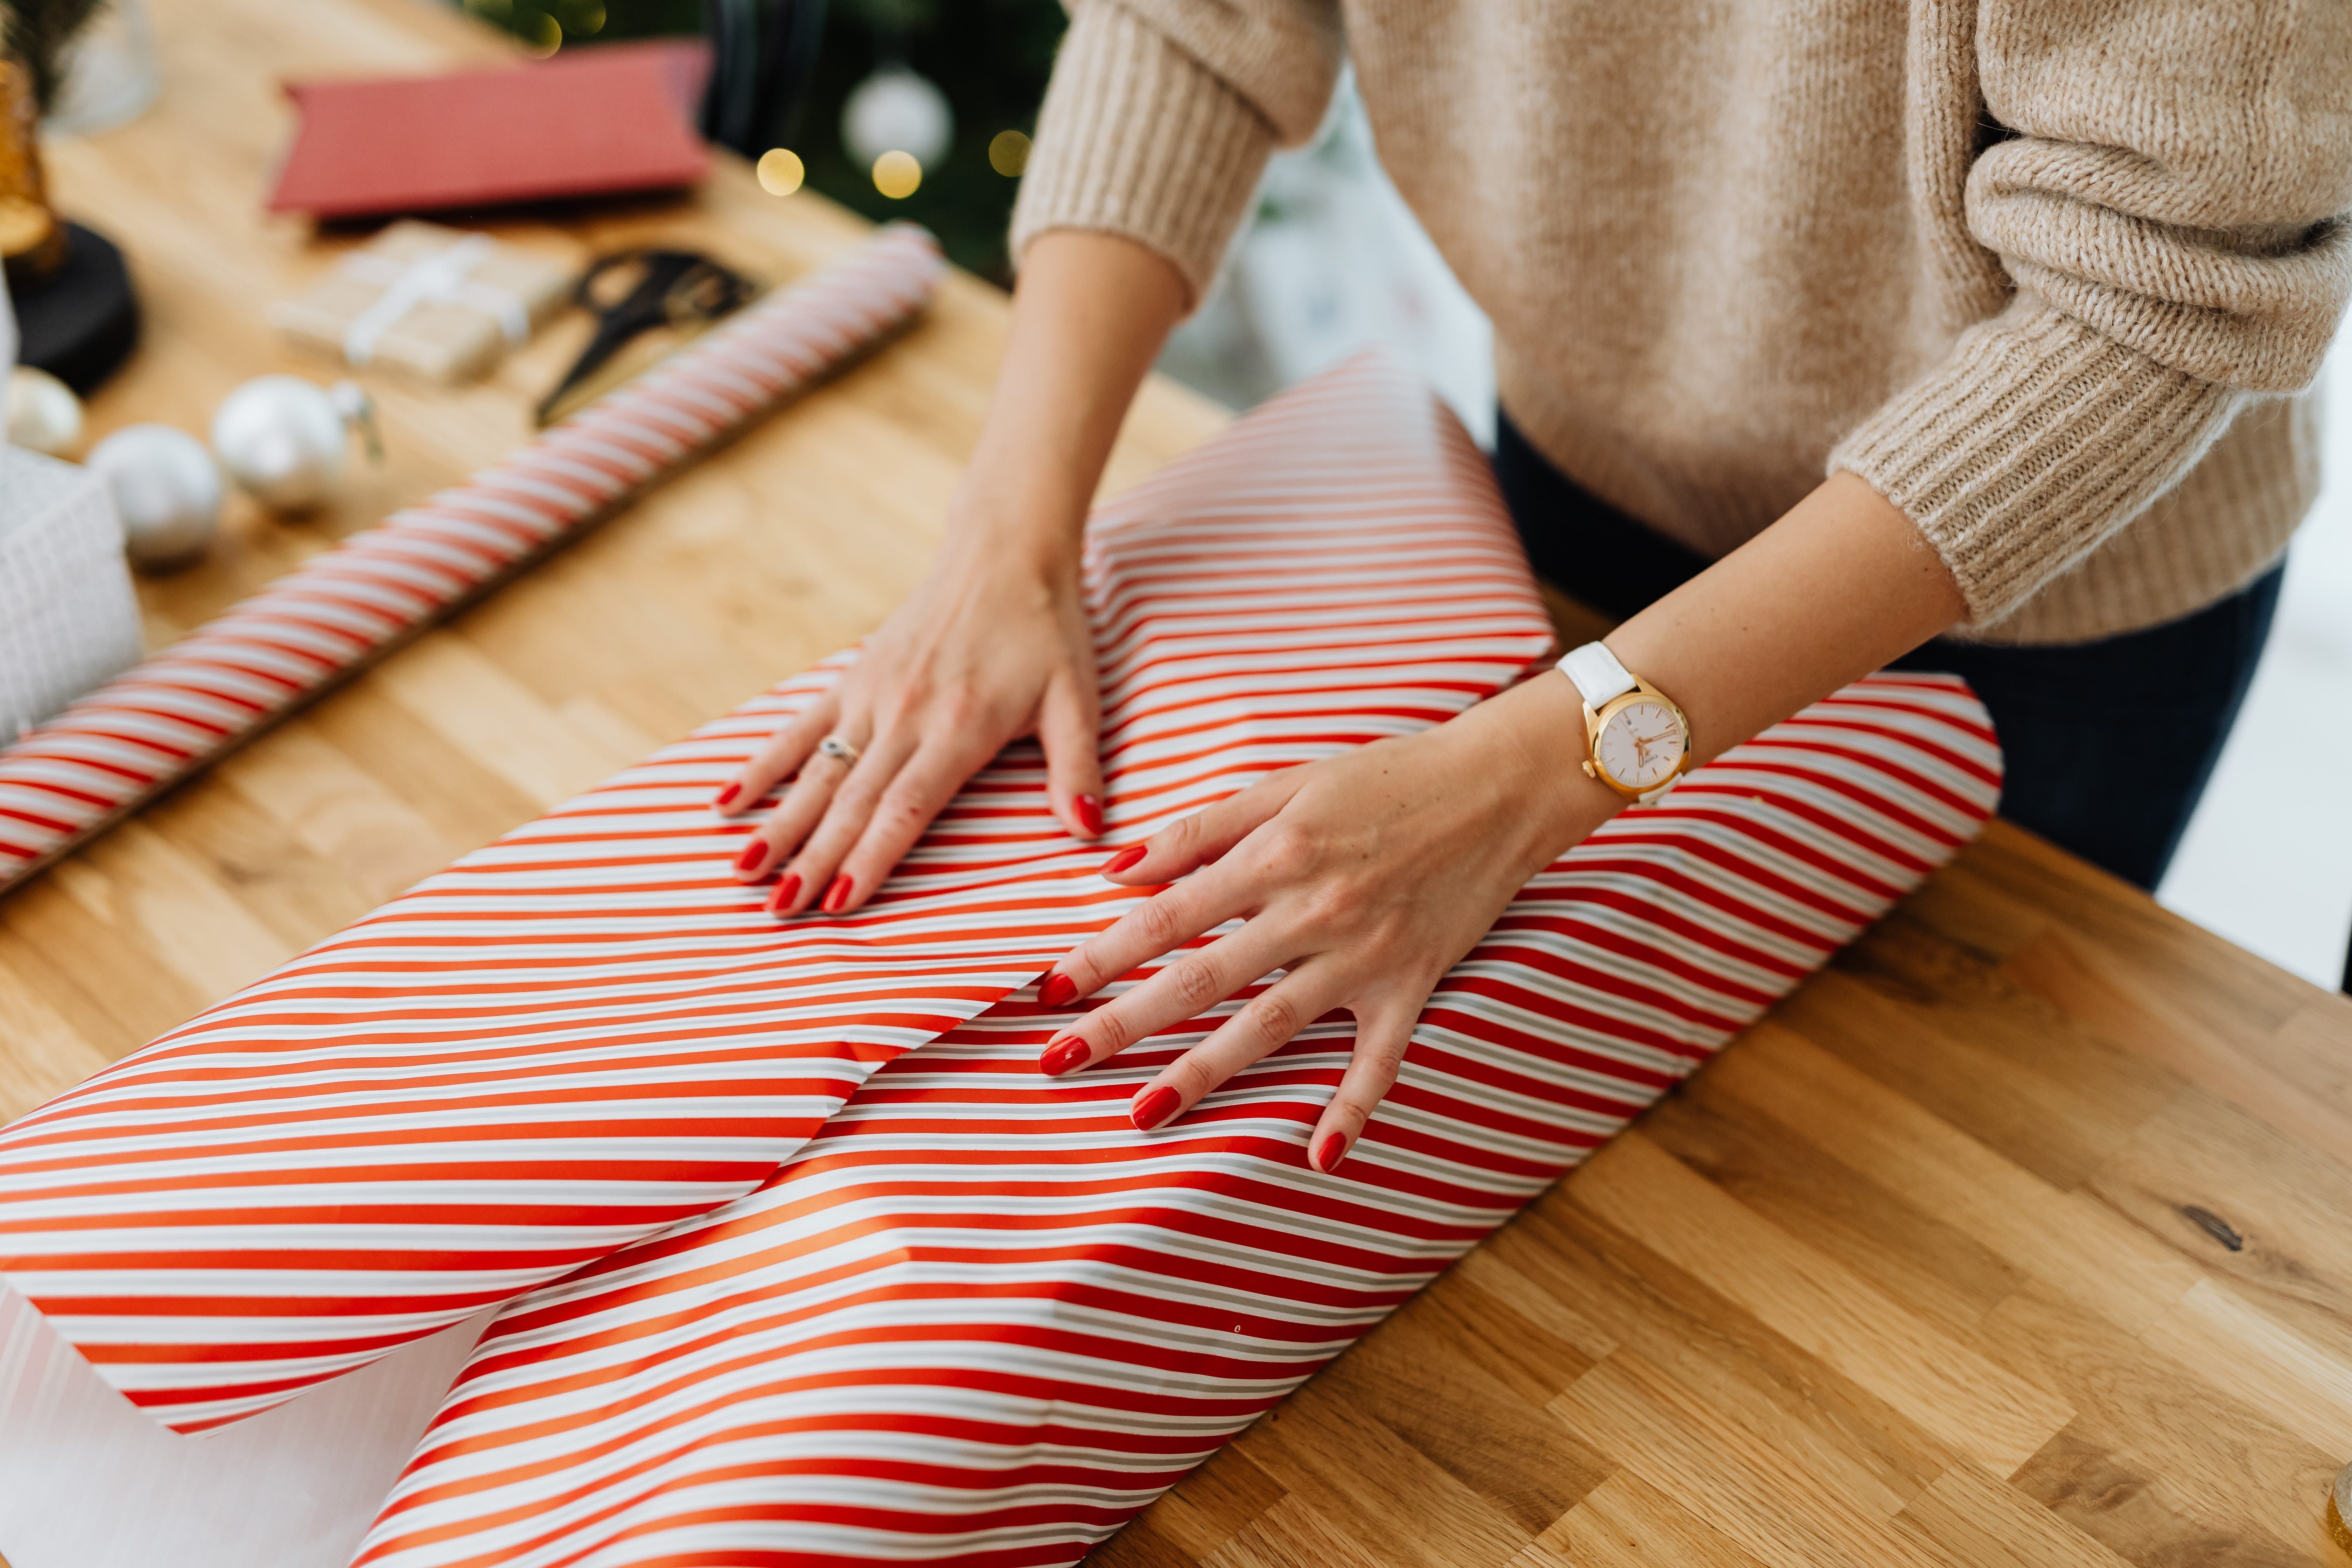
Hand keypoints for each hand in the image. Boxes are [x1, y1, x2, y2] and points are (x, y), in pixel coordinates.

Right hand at [715, 526, 1100, 914]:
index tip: (837, 903)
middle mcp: (905, 713)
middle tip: (776, 912)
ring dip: (780, 824)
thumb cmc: (1047, 632)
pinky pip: (800, 729)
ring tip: (743, 871)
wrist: (1004, 552)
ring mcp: (872, 694)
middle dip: (812, 860)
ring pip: (818, 772)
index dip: (870, 857)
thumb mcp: (1076, 699)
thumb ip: (1077, 768)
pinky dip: (764, 765)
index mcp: (959, 727)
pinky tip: (728, 802)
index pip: (904, 806)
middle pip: (851, 801)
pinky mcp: (854, 677)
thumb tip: (1089, 832)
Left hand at [1032, 672, 1615, 1172]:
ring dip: (1205, 1074)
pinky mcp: (1412, 984)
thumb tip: (1118, 870)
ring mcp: (1364, 955)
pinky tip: (1319, 1158)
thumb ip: (1202, 829)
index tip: (1046, 990)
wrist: (1497, 786)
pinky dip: (1352, 1109)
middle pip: (1202, 978)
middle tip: (1056, 1064)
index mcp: (1276, 855)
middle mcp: (1314, 910)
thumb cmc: (1386, 777)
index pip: (1167, 915)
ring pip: (1271, 1025)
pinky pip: (1379, 1059)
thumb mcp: (1287, 784)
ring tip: (1142, 1115)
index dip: (1102, 954)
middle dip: (1123, 1023)